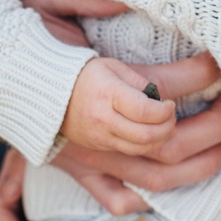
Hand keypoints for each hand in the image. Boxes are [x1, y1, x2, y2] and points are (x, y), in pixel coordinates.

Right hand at [19, 0, 220, 207]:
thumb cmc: (24, 37)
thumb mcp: (50, 3)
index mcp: (98, 86)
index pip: (162, 94)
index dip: (198, 77)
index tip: (216, 61)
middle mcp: (101, 128)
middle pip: (168, 140)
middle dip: (213, 125)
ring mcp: (94, 154)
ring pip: (157, 176)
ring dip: (198, 165)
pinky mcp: (83, 169)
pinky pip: (117, 197)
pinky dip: (146, 200)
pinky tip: (171, 183)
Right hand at [62, 56, 185, 153]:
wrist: (50, 93)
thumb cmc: (88, 75)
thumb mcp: (115, 67)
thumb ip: (140, 82)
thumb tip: (164, 99)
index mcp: (108, 94)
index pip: (145, 110)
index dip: (165, 111)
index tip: (169, 104)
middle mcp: (102, 119)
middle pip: (146, 135)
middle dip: (167, 128)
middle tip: (170, 117)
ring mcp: (98, 137)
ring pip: (139, 149)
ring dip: (159, 140)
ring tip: (162, 126)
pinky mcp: (98, 148)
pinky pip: (128, 153)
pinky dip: (144, 146)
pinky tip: (150, 134)